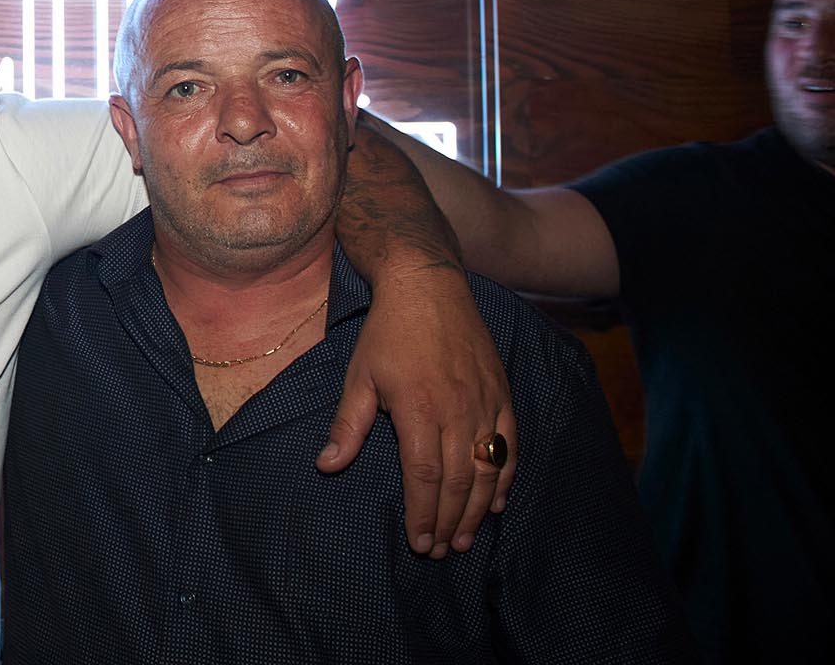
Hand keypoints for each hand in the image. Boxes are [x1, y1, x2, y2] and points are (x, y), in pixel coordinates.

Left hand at [318, 268, 516, 556]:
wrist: (428, 286)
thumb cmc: (388, 333)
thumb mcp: (359, 377)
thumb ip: (347, 427)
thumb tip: (327, 466)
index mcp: (420, 409)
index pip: (425, 476)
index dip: (423, 513)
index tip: (418, 541)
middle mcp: (459, 411)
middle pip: (459, 482)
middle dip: (449, 522)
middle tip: (440, 551)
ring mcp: (485, 403)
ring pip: (487, 470)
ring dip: (478, 510)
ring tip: (465, 539)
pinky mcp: (502, 394)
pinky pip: (509, 445)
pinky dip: (505, 478)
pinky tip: (497, 503)